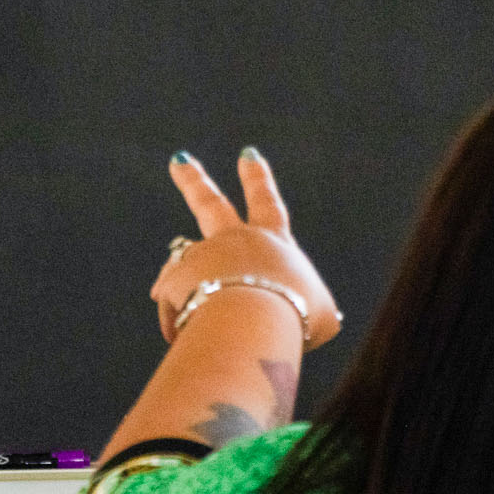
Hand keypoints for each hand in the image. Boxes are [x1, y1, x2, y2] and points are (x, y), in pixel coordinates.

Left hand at [151, 149, 339, 347]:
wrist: (256, 320)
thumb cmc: (297, 316)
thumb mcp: (319, 315)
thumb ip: (309, 310)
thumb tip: (299, 321)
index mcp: (272, 242)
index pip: (266, 203)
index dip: (259, 179)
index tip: (247, 153)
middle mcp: (232, 241)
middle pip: (209, 203)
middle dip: (194, 180)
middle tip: (179, 159)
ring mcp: (201, 258)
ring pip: (183, 263)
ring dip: (177, 282)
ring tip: (185, 314)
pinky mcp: (176, 282)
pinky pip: (175, 307)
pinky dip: (179, 324)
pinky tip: (182, 339)